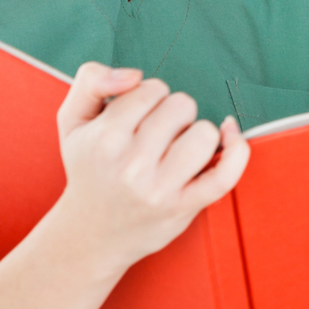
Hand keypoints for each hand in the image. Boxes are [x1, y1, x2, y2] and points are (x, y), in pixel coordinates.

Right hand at [50, 63, 250, 273]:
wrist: (90, 234)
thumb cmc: (89, 171)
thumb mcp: (72, 121)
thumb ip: (91, 80)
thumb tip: (133, 75)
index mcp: (105, 138)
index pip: (151, 89)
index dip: (149, 97)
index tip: (139, 116)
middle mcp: (132, 164)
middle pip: (181, 106)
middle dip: (173, 114)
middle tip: (156, 136)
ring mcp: (159, 188)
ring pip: (204, 133)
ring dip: (196, 134)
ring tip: (177, 147)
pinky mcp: (183, 207)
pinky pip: (225, 174)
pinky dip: (236, 151)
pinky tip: (229, 136)